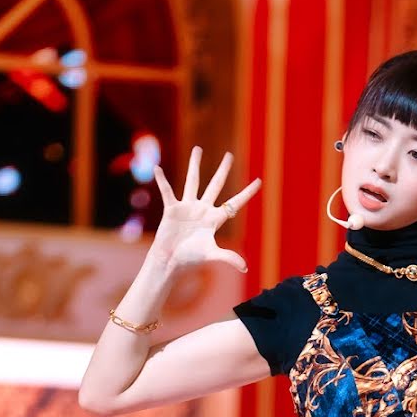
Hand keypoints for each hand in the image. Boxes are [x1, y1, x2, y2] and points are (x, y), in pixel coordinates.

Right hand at [151, 147, 260, 271]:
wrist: (170, 261)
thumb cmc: (190, 259)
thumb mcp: (211, 254)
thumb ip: (228, 257)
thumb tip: (245, 268)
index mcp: (215, 219)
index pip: (235, 203)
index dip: (247, 193)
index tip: (259, 181)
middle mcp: (203, 210)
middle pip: (215, 185)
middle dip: (223, 170)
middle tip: (229, 155)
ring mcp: (187, 207)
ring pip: (192, 181)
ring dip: (195, 165)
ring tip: (198, 148)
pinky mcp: (172, 209)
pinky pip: (167, 191)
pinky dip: (162, 181)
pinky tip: (158, 169)